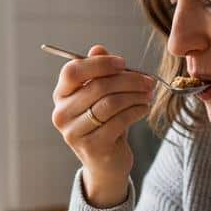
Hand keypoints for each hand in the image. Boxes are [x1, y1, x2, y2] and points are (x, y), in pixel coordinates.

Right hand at [51, 44, 155, 207]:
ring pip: (110, 103)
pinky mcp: (92, 147)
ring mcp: (74, 132)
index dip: (99, 64)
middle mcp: (62, 114)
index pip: (72, 71)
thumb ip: (99, 72)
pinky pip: (119, 121)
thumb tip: (98, 48)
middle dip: (128, 80)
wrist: (106, 163)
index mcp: (61, 96)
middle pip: (97, 86)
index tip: (123, 63)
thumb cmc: (104, 123)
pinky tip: (145, 108)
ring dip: (135, 95)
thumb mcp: (101, 96)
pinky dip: (136, 111)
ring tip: (149, 94)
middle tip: (148, 80)